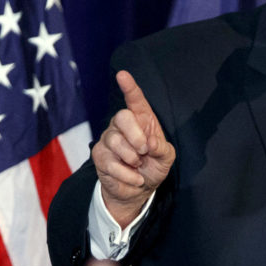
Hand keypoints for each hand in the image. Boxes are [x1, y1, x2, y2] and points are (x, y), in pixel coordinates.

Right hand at [94, 71, 175, 226]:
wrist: (138, 190)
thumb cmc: (153, 166)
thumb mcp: (166, 157)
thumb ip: (162, 148)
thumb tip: (150, 143)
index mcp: (141, 119)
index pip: (135, 99)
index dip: (129, 87)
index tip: (122, 74)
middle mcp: (122, 125)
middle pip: (122, 117)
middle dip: (135, 136)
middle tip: (144, 151)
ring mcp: (108, 139)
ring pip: (115, 141)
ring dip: (132, 159)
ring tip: (138, 166)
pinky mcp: (99, 155)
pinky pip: (111, 162)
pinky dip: (127, 174)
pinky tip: (133, 178)